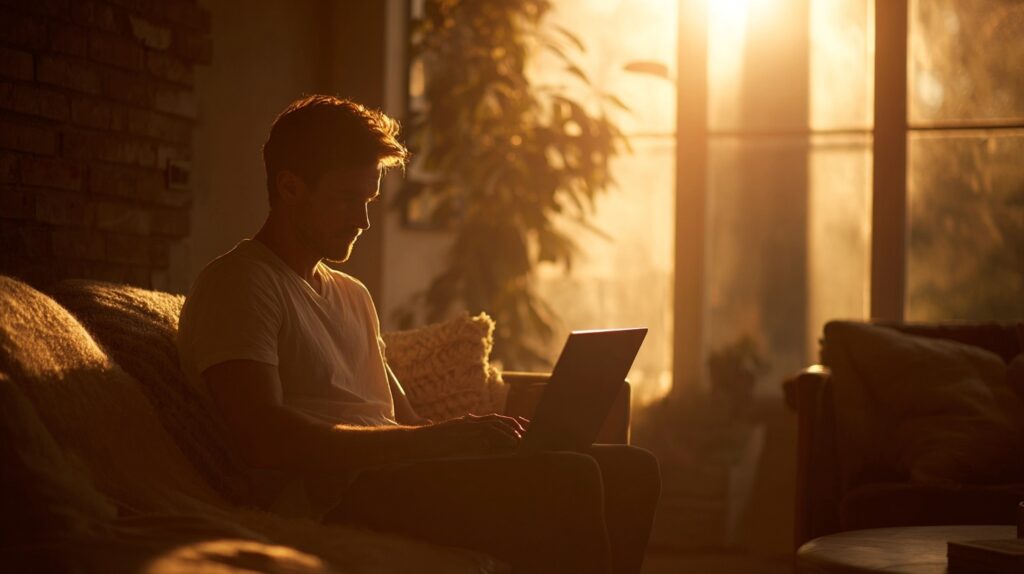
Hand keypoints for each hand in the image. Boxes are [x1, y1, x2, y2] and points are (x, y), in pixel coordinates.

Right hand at [412, 413, 527, 457]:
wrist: (414, 442)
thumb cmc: (429, 446)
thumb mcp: (450, 443)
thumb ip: (463, 443)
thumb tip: (477, 448)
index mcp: (466, 424)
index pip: (491, 420)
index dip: (506, 423)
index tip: (519, 428)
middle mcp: (468, 422)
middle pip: (496, 419)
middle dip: (513, 424)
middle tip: (526, 430)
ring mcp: (465, 426)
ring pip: (493, 424)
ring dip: (509, 430)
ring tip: (521, 437)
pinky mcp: (463, 432)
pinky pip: (486, 431)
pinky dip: (500, 435)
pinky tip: (509, 441)